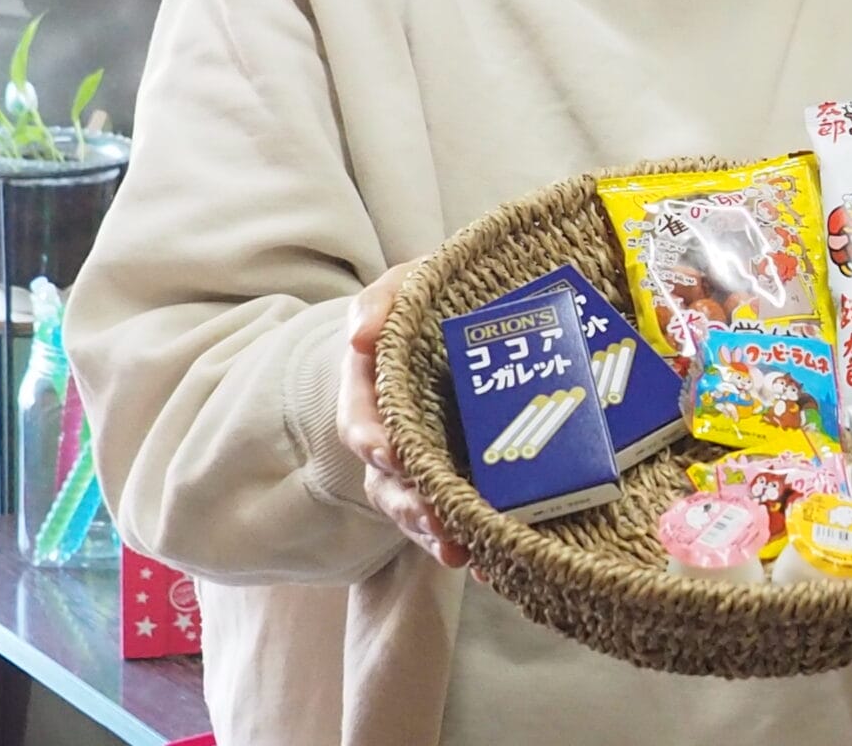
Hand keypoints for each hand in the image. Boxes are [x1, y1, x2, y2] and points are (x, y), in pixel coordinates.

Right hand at [338, 262, 470, 569]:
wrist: (474, 318)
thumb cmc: (430, 301)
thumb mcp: (406, 287)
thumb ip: (381, 302)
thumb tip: (358, 337)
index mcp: (375, 394)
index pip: (361, 424)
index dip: (373, 441)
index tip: (389, 454)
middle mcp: (397, 438)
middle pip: (390, 483)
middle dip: (409, 506)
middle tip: (436, 521)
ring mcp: (431, 464)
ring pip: (421, 510)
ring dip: (436, 534)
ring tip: (462, 553)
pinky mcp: (467, 479)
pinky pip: (463, 520)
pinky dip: (475, 544)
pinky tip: (492, 563)